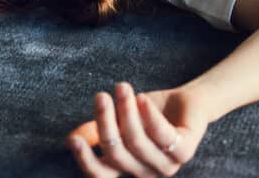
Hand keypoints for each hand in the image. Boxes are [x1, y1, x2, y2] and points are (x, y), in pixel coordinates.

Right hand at [67, 83, 208, 176]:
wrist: (187, 102)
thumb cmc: (149, 112)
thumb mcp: (119, 119)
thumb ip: (97, 130)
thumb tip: (71, 139)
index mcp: (126, 167)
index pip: (101, 174)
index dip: (85, 160)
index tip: (73, 140)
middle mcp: (144, 171)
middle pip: (117, 153)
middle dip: (105, 122)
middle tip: (101, 95)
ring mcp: (165, 165)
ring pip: (137, 143)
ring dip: (126, 112)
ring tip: (122, 87)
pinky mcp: (184, 151)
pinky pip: (163, 135)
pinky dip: (150, 115)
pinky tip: (142, 98)